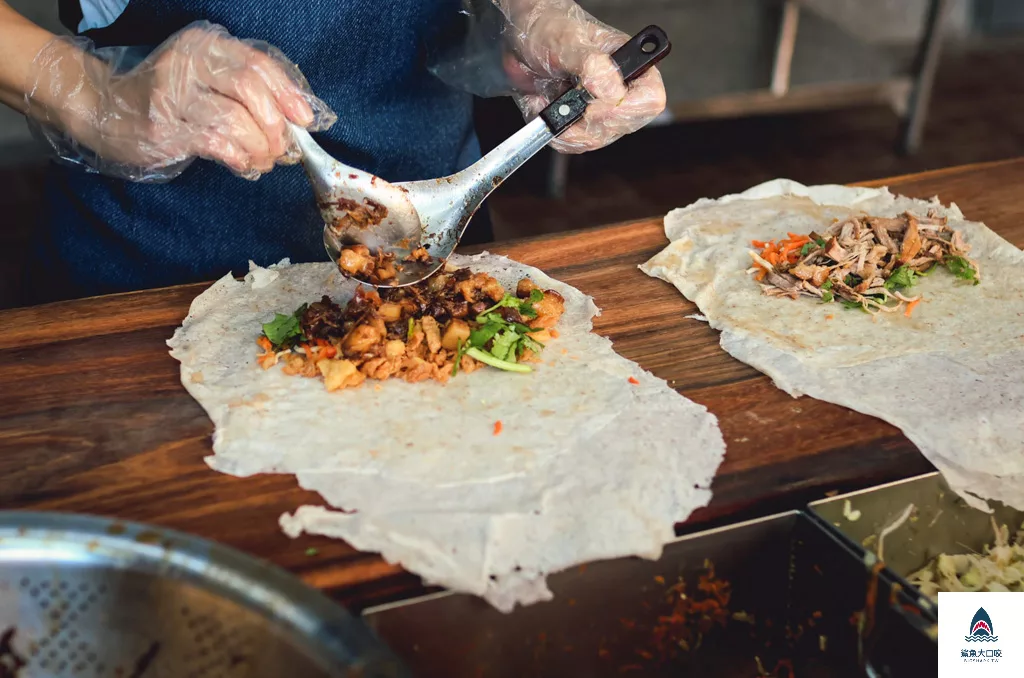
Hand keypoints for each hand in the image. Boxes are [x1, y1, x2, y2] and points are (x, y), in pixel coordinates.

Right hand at [26, 21, 335, 180]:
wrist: (105, 110)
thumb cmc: (170, 98)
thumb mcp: (208, 80)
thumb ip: (250, 90)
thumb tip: (300, 118)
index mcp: (205, 46)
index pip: (258, 64)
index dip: (288, 94)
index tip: (304, 120)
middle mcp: (188, 64)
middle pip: (249, 89)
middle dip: (274, 126)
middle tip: (281, 148)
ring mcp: (172, 95)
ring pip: (235, 121)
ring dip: (260, 148)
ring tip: (263, 160)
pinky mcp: (164, 129)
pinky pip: (217, 145)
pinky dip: (240, 159)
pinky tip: (244, 165)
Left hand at [497, 0, 665, 153]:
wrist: (522, 40)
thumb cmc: (548, 28)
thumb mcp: (568, 42)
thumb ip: (592, 65)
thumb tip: (613, 92)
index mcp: (628, 64)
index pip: (650, 99)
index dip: (624, 109)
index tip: (593, 106)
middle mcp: (619, 88)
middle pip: (625, 126)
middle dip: (590, 122)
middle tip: (565, 101)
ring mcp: (600, 108)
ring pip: (598, 139)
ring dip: (568, 128)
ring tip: (548, 102)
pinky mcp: (579, 122)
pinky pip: (575, 144)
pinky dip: (555, 132)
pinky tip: (543, 107)